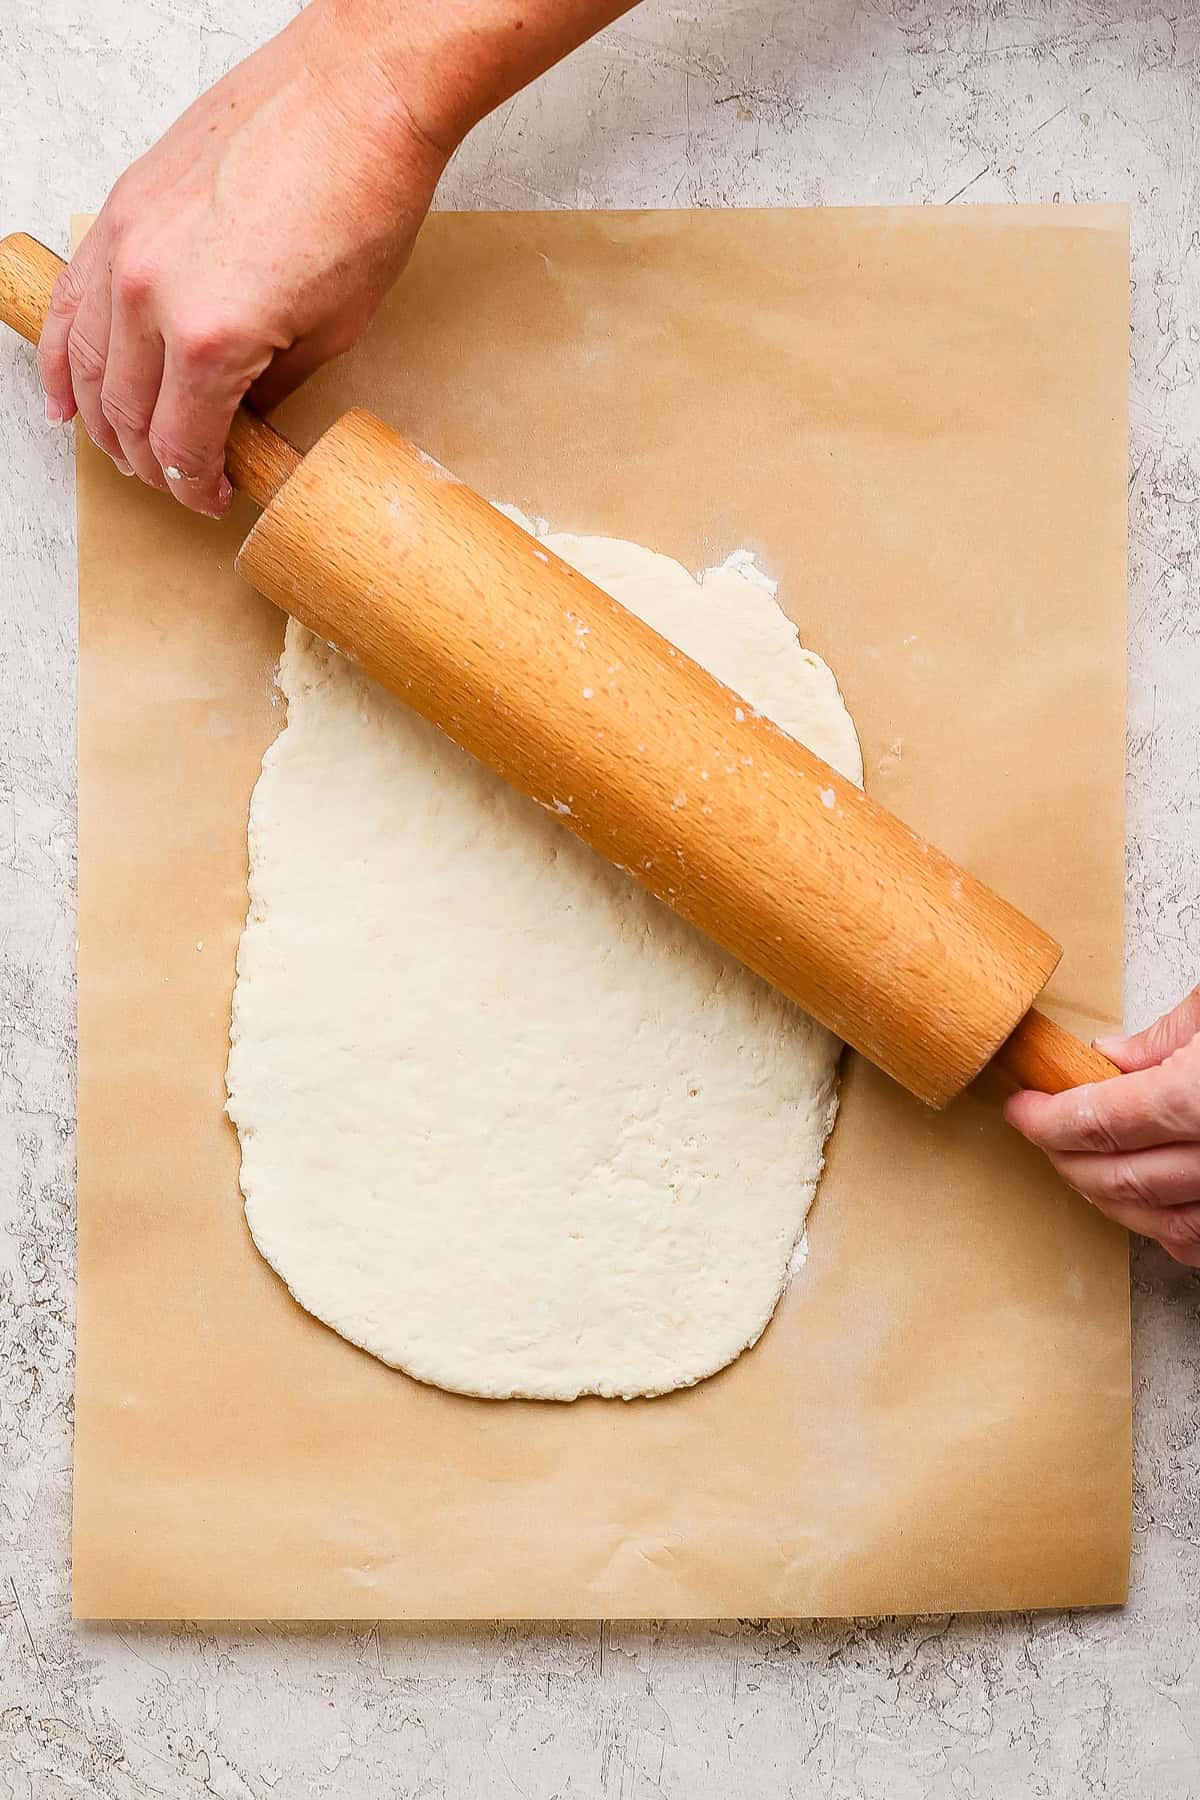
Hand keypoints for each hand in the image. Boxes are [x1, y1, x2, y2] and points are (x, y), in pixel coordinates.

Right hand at [37, 2, 450, 518]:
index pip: (181, 444)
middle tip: (180, 480)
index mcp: (210, 337)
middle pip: (127, 413)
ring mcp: (126, 247)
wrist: (356, 96)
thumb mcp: (334, 331)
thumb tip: (240, 423)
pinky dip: (64, 356)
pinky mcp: (121, 208)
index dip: (196, 486)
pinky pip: (72, 300)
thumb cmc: (363, 201)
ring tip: (127, 450)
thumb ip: (271, 389)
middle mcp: (151, 295)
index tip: (213, 498)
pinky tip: (66, 395)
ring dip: (103, 420)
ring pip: (87, 364)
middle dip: (152, 462)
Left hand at [1006, 986, 1199, 1262]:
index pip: (1100, 1121)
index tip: (1021, 1110)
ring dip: (1108, 1198)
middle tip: (1042, 1134)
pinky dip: (1167, 1230)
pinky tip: (1146, 1209)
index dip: (1048, 1120)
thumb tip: (1111, 1054)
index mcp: (1198, 1098)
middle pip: (1122, 1177)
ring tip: (1081, 1167)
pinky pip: (1198, 1241)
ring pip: (1159, 1221)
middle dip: (1068, 1159)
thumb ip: (1165, 1038)